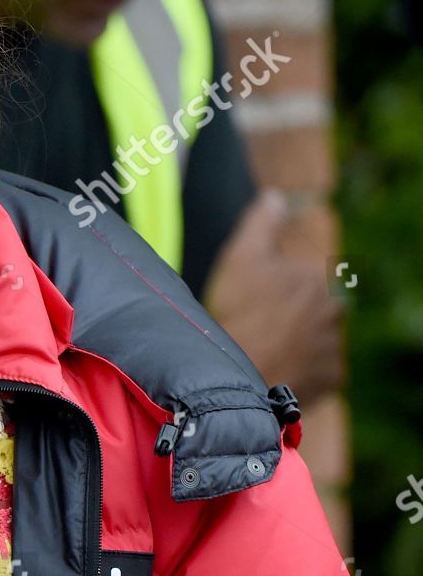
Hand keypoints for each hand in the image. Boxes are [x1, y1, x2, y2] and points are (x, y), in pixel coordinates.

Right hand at [204, 190, 342, 410]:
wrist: (242, 377)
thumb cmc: (240, 314)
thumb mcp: (242, 258)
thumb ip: (262, 224)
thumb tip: (275, 198)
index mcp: (318, 276)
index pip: (298, 276)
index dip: (271, 287)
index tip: (252, 301)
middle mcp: (336, 310)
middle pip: (311, 307)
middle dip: (289, 314)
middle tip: (258, 326)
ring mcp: (335, 346)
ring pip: (316, 338)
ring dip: (296, 341)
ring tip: (264, 348)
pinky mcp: (332, 377)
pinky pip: (317, 369)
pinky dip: (301, 368)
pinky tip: (275, 366)